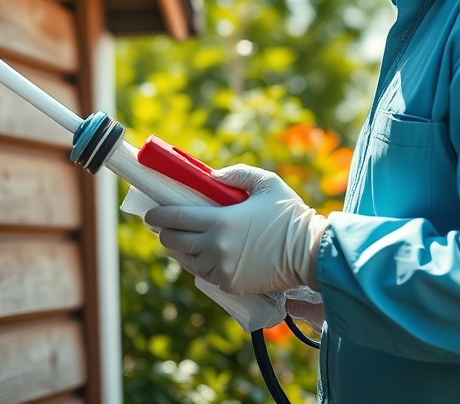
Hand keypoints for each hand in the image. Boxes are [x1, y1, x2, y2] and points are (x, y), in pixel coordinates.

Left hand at [143, 164, 328, 295]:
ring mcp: (220, 269)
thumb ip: (237, 174)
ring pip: (186, 260)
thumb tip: (212, 177)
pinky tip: (201, 254)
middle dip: (164, 232)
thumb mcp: (266, 183)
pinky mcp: (229, 285)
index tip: (150, 213)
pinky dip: (198, 263)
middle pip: (173, 241)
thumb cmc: (288, 215)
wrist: (309, 253)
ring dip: (180, 249)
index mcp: (219, 222)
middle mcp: (214, 248)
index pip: (174, 218)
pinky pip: (203, 274)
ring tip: (182, 239)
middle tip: (164, 225)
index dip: (157, 215)